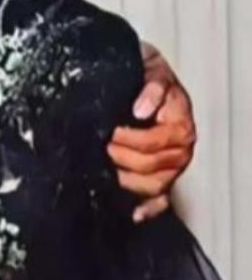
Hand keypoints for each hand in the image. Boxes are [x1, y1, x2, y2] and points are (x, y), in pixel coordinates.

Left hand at [107, 42, 195, 221]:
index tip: (108, 131)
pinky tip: (132, 211)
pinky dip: (147, 208)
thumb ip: (151, 86)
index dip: (128, 139)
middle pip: (150, 167)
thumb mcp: (150, 67)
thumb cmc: (144, 70)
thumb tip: (142, 109)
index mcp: (179, 123)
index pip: (153, 144)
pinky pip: (159, 201)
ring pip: (152, 186)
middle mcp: (180, 148)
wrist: (139, 70)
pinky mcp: (162, 176)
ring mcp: (172, 166)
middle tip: (99, 146)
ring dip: (125, 180)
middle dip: (120, 157)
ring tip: (103, 167)